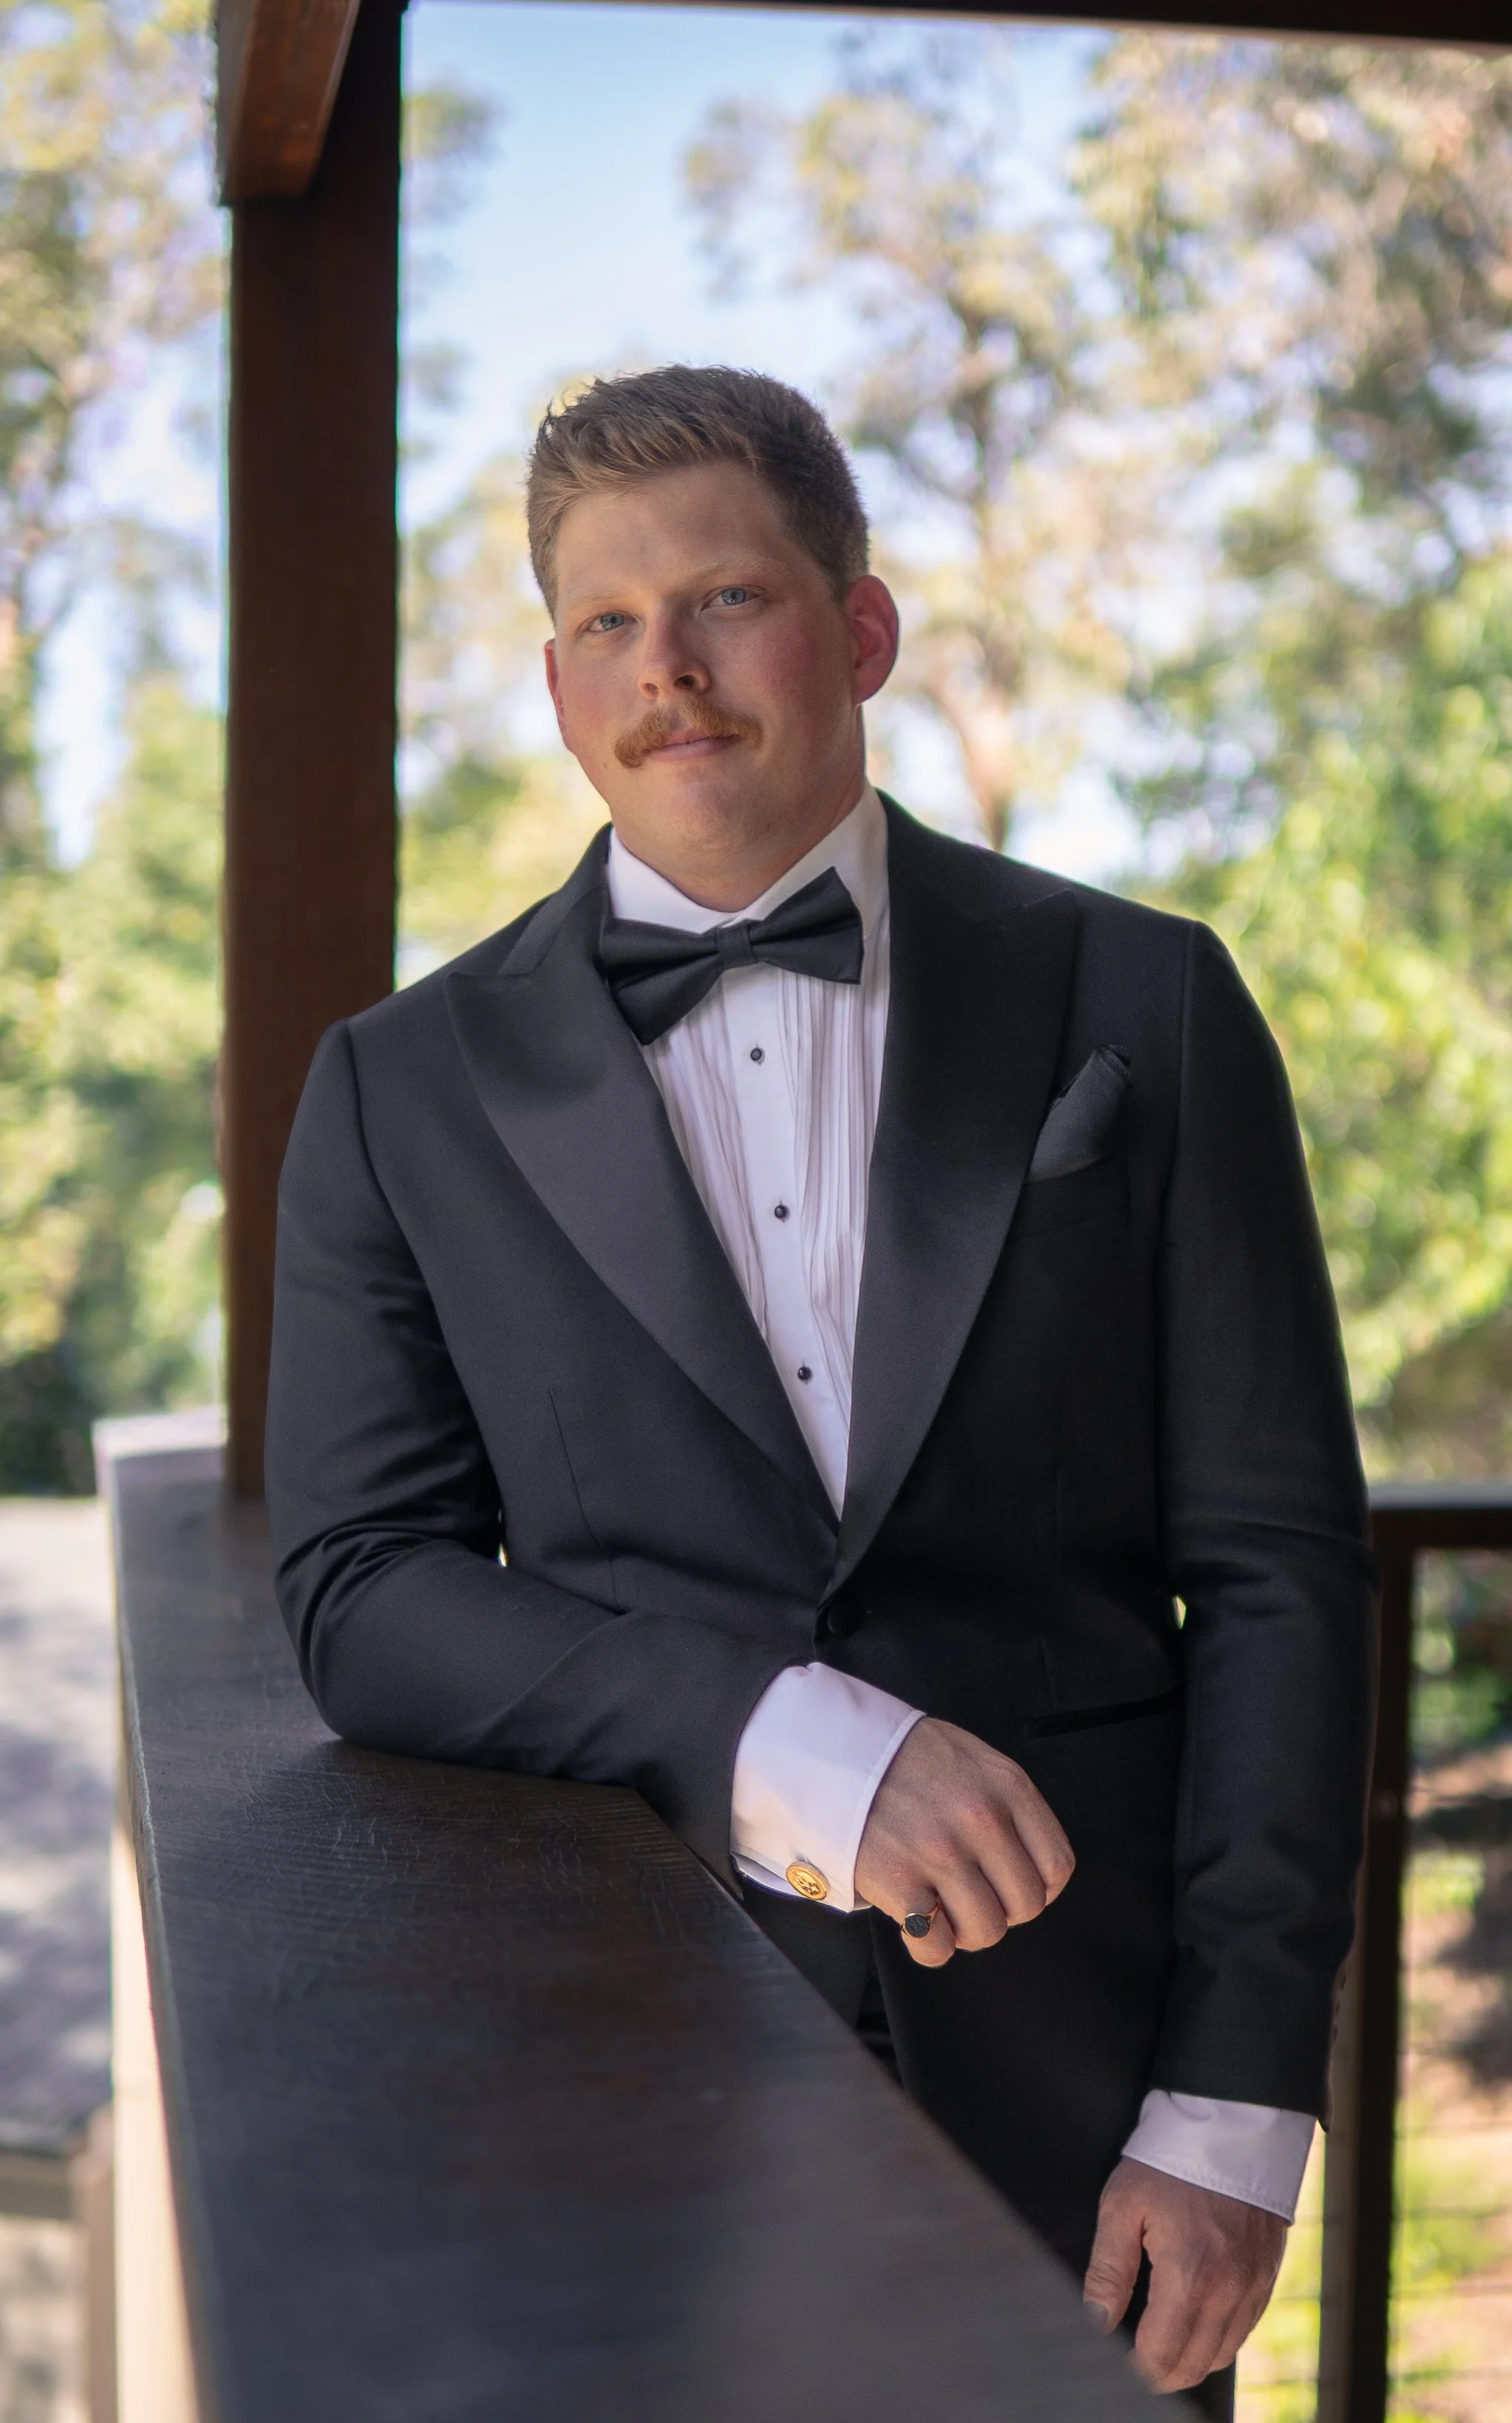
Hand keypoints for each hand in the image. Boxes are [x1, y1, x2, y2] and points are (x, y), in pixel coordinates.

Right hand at [853, 1715, 1073, 1966]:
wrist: (833, 1751)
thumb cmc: (903, 1759)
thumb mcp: (973, 1761)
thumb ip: (1006, 1806)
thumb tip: (1028, 1863)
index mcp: (1007, 1786)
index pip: (1057, 1867)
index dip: (1037, 1888)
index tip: (1010, 1886)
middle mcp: (982, 1819)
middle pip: (1025, 1906)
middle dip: (999, 1910)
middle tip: (969, 1895)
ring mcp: (941, 1852)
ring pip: (986, 1931)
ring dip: (963, 1930)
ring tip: (939, 1906)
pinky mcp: (899, 1881)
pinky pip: (937, 1946)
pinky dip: (928, 1945)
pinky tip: (912, 1918)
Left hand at [1083, 2158, 1285, 2391]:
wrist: (1232, 2125)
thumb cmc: (1171, 2160)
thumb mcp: (1122, 2204)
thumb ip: (1108, 2270)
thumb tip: (1095, 2320)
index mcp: (1189, 2275)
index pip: (1161, 2355)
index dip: (1136, 2371)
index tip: (1118, 2364)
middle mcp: (1228, 2290)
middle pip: (1193, 2365)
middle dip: (1160, 2373)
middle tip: (1134, 2362)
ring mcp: (1253, 2285)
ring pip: (1221, 2354)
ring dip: (1189, 2360)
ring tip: (1160, 2347)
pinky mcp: (1266, 2276)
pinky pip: (1243, 2329)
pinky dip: (1217, 2339)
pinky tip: (1194, 2324)